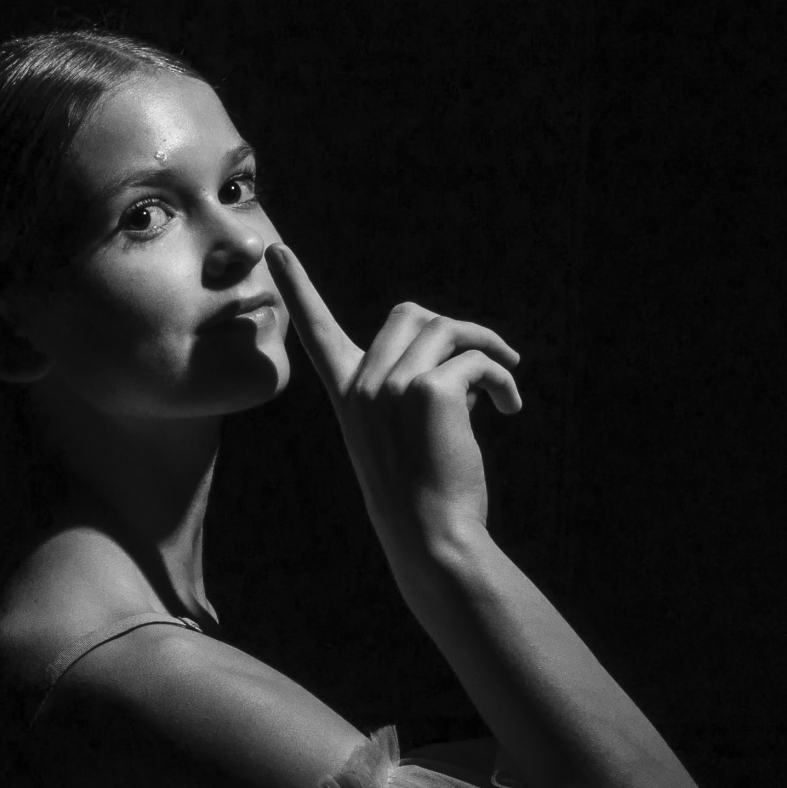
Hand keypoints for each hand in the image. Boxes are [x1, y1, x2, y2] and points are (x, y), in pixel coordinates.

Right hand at [265, 243, 521, 589]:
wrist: (432, 538)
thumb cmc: (422, 497)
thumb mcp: (401, 437)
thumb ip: (412, 390)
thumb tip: (462, 357)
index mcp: (348, 397)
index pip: (317, 333)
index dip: (298, 289)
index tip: (275, 249)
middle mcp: (364, 386)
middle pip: (410, 313)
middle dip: (454, 329)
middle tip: (486, 362)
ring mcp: (395, 386)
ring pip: (449, 329)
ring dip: (488, 348)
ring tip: (507, 383)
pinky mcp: (433, 391)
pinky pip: (478, 360)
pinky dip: (503, 378)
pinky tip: (511, 408)